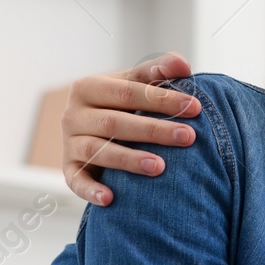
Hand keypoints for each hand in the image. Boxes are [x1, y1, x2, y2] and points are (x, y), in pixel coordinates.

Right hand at [63, 52, 199, 205]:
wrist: (96, 128)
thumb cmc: (124, 103)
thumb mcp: (136, 83)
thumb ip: (159, 71)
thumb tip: (183, 66)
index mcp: (89, 87)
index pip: (128, 92)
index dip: (162, 98)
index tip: (195, 107)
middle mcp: (73, 114)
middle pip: (115, 123)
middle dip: (154, 130)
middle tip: (189, 137)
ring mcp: (69, 143)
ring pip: (97, 151)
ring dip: (128, 160)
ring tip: (160, 167)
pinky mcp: (70, 169)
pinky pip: (76, 181)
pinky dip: (90, 190)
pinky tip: (110, 199)